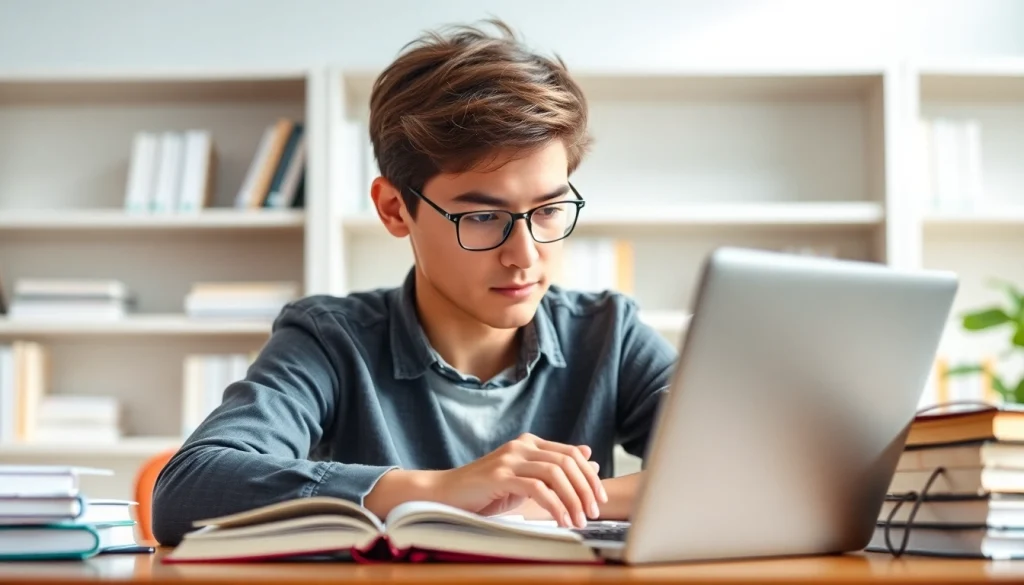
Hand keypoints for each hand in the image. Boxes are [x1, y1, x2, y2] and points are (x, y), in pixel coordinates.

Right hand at [429, 433, 607, 527]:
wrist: (446, 494)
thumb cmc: (486, 491)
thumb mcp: (525, 480)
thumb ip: (553, 470)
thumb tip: (590, 458)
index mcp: (529, 443)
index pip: (570, 453)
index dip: (589, 475)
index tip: (600, 498)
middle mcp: (521, 446)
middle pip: (567, 461)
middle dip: (585, 488)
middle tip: (593, 512)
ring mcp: (510, 459)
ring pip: (555, 474)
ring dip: (572, 499)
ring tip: (579, 520)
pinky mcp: (500, 476)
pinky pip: (537, 488)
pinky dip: (554, 506)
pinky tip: (561, 520)